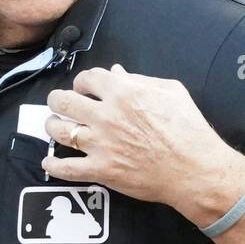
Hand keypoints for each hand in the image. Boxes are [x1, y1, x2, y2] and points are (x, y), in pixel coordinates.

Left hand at [42, 63, 244, 223]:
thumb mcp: (171, 92)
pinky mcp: (101, 170)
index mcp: (123, 93)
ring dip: (52, 126)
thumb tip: (117, 73)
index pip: (88, 78)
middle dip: (57, 100)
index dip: (83, 81)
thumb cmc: (189, 129)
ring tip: (53, 125)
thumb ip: (140, 80)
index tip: (84, 88)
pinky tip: (48, 162)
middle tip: (59, 104)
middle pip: (63, 101)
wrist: (195, 169)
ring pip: (59, 130)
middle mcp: (106, 116)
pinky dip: (53, 166)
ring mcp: (101, 144)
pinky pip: (66, 169)